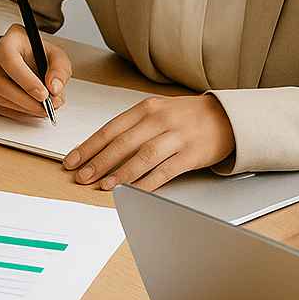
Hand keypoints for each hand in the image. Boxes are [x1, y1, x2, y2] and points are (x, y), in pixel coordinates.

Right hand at [0, 25, 71, 119]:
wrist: (26, 58)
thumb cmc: (37, 54)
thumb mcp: (56, 55)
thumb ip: (59, 69)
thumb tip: (54, 88)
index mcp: (7, 43)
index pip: (9, 59)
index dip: (26, 80)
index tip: (44, 94)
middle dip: (26, 100)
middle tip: (48, 106)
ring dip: (26, 108)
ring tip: (46, 107)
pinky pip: (1, 108)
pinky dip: (21, 113)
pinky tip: (34, 109)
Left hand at [62, 93, 234, 189]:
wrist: (225, 116)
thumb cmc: (186, 116)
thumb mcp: (157, 111)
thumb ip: (132, 127)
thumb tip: (101, 148)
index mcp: (146, 108)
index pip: (111, 129)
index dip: (89, 146)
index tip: (73, 160)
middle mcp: (159, 120)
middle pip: (123, 143)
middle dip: (99, 161)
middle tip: (82, 176)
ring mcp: (176, 137)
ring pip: (143, 156)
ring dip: (121, 173)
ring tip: (104, 185)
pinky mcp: (191, 154)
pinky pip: (165, 170)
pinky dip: (148, 182)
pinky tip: (134, 191)